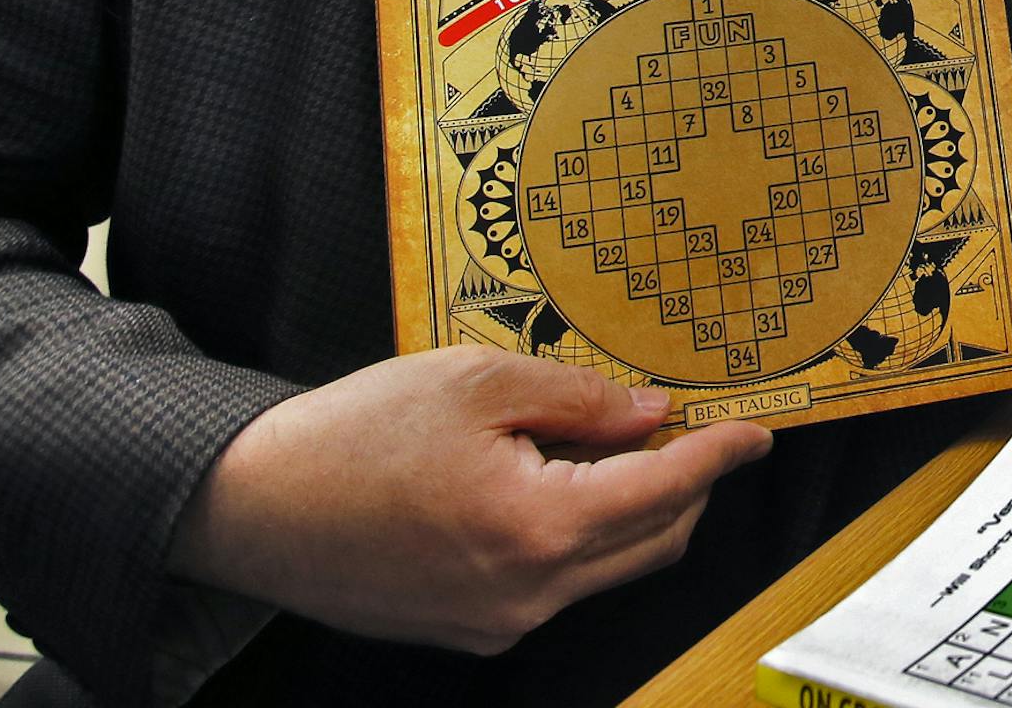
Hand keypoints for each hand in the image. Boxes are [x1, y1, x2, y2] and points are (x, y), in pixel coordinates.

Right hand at [167, 348, 771, 652]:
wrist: (253, 506)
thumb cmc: (356, 434)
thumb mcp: (476, 382)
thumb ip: (578, 400)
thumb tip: (651, 415)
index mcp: (535, 527)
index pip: (663, 492)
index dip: (718, 455)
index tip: (758, 432)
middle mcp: (526, 594)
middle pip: (652, 540)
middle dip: (687, 482)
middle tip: (688, 423)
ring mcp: (497, 622)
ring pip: (609, 566)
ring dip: (634, 508)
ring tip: (612, 441)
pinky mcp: (469, 629)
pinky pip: (559, 583)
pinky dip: (582, 532)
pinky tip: (556, 479)